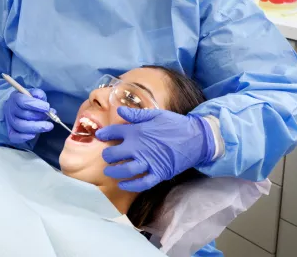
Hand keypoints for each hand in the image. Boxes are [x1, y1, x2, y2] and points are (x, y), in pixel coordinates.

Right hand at [3, 88, 53, 143]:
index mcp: (16, 97)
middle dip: (39, 116)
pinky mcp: (10, 131)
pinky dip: (24, 137)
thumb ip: (39, 95)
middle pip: (24, 114)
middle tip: (50, 117)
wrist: (16, 109)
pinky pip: (15, 136)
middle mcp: (10, 109)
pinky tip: (34, 135)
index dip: (36, 105)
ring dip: (36, 127)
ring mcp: (9, 121)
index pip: (23, 101)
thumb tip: (45, 103)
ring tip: (48, 126)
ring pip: (20, 126)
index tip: (47, 107)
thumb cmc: (27, 101)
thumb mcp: (33, 94)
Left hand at [94, 107, 214, 191]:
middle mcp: (139, 147)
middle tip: (106, 156)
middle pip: (115, 153)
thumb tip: (119, 111)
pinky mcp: (159, 173)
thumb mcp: (155, 114)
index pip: (114, 132)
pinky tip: (122, 184)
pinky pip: (141, 183)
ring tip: (109, 171)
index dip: (104, 134)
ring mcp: (149, 162)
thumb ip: (136, 114)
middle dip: (107, 155)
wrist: (196, 138)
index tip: (99, 136)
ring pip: (125, 170)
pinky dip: (130, 185)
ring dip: (114, 171)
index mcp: (137, 131)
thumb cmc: (175, 124)